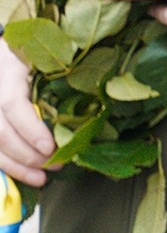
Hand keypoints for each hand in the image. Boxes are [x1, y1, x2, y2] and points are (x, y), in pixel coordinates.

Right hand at [0, 44, 52, 188]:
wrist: (4, 55)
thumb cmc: (31, 55)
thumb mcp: (44, 58)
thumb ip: (59, 77)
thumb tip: (92, 104)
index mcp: (7, 72)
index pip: (12, 104)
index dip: (30, 129)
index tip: (50, 147)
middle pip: (0, 131)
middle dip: (26, 154)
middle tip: (53, 164)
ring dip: (15, 166)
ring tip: (40, 178)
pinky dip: (6, 165)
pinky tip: (24, 175)